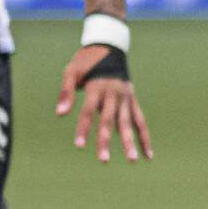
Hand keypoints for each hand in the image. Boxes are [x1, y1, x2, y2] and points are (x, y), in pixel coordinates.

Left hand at [56, 45, 151, 163]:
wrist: (109, 48)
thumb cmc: (85, 62)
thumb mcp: (71, 72)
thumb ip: (66, 92)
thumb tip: (60, 114)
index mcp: (97, 87)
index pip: (89, 111)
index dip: (83, 128)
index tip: (79, 145)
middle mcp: (113, 94)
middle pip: (109, 120)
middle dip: (106, 140)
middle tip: (104, 160)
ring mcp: (126, 98)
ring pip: (128, 123)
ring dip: (130, 142)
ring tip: (132, 160)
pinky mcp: (133, 101)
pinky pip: (140, 121)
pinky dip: (144, 137)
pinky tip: (147, 155)